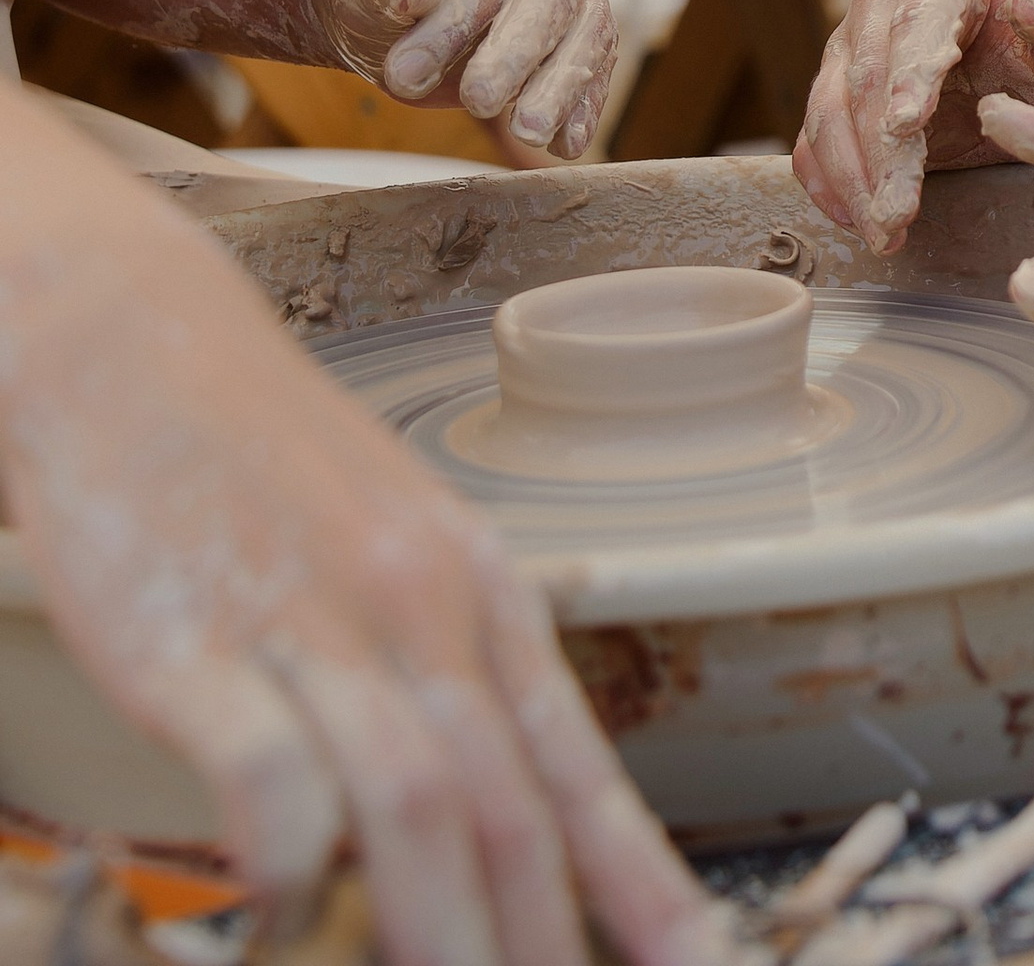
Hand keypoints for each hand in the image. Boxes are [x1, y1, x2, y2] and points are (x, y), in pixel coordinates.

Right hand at [4, 193, 730, 965]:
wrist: (132, 338)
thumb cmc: (258, 454)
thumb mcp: (389, 546)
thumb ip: (440, 670)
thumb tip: (489, 809)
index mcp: (475, 588)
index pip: (574, 760)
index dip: (637, 878)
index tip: (693, 962)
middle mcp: (415, 604)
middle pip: (508, 806)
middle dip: (540, 943)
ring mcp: (312, 621)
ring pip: (416, 804)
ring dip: (440, 936)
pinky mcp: (199, 639)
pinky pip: (270, 775)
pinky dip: (290, 864)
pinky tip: (284, 918)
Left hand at [302, 0, 614, 160]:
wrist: (396, 10)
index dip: (460, 14)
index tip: (408, 73)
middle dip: (518, 50)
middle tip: (477, 101)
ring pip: (590, 25)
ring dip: (560, 85)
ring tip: (524, 132)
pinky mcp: (589, 20)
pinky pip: (598, 60)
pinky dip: (583, 103)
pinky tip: (565, 144)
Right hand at [793, 0, 1033, 250]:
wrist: (1027, 59)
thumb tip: (1029, 4)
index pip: (919, 20)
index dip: (910, 74)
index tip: (907, 126)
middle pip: (869, 76)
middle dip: (881, 152)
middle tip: (897, 212)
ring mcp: (850, 43)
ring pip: (831, 111)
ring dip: (852, 178)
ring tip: (882, 230)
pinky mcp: (834, 92)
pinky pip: (814, 139)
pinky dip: (828, 182)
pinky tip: (854, 220)